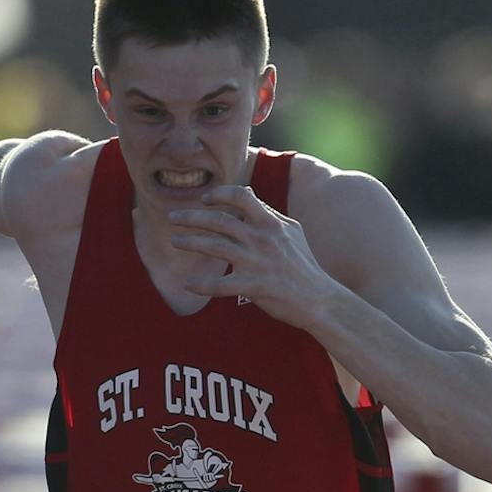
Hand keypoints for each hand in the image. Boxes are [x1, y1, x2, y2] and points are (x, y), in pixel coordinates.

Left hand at [168, 186, 341, 328]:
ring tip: (174, 241)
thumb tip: (247, 192)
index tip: (205, 199)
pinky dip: (201, 285)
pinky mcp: (254, 287)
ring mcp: (257, 262)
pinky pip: (220, 285)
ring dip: (190, 242)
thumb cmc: (304, 266)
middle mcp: (262, 238)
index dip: (220, 194)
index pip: (241, 196)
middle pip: (220, 220)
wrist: (319, 300)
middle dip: (192, 216)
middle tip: (173, 217)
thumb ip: (268, 212)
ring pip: (215, 247)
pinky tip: (186, 284)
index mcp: (271, 223)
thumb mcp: (292, 232)